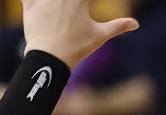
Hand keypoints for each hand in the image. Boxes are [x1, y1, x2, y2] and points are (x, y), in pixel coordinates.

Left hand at [21, 0, 137, 70]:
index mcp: (80, 0)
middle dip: (70, 2)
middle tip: (72, 11)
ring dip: (53, 2)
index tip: (86, 6)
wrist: (51, 58)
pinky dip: (30, 0)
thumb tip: (135, 24)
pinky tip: (34, 3)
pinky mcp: (29, 4)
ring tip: (57, 8)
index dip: (86, 2)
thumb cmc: (78, 47)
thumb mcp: (100, 36)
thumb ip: (118, 26)